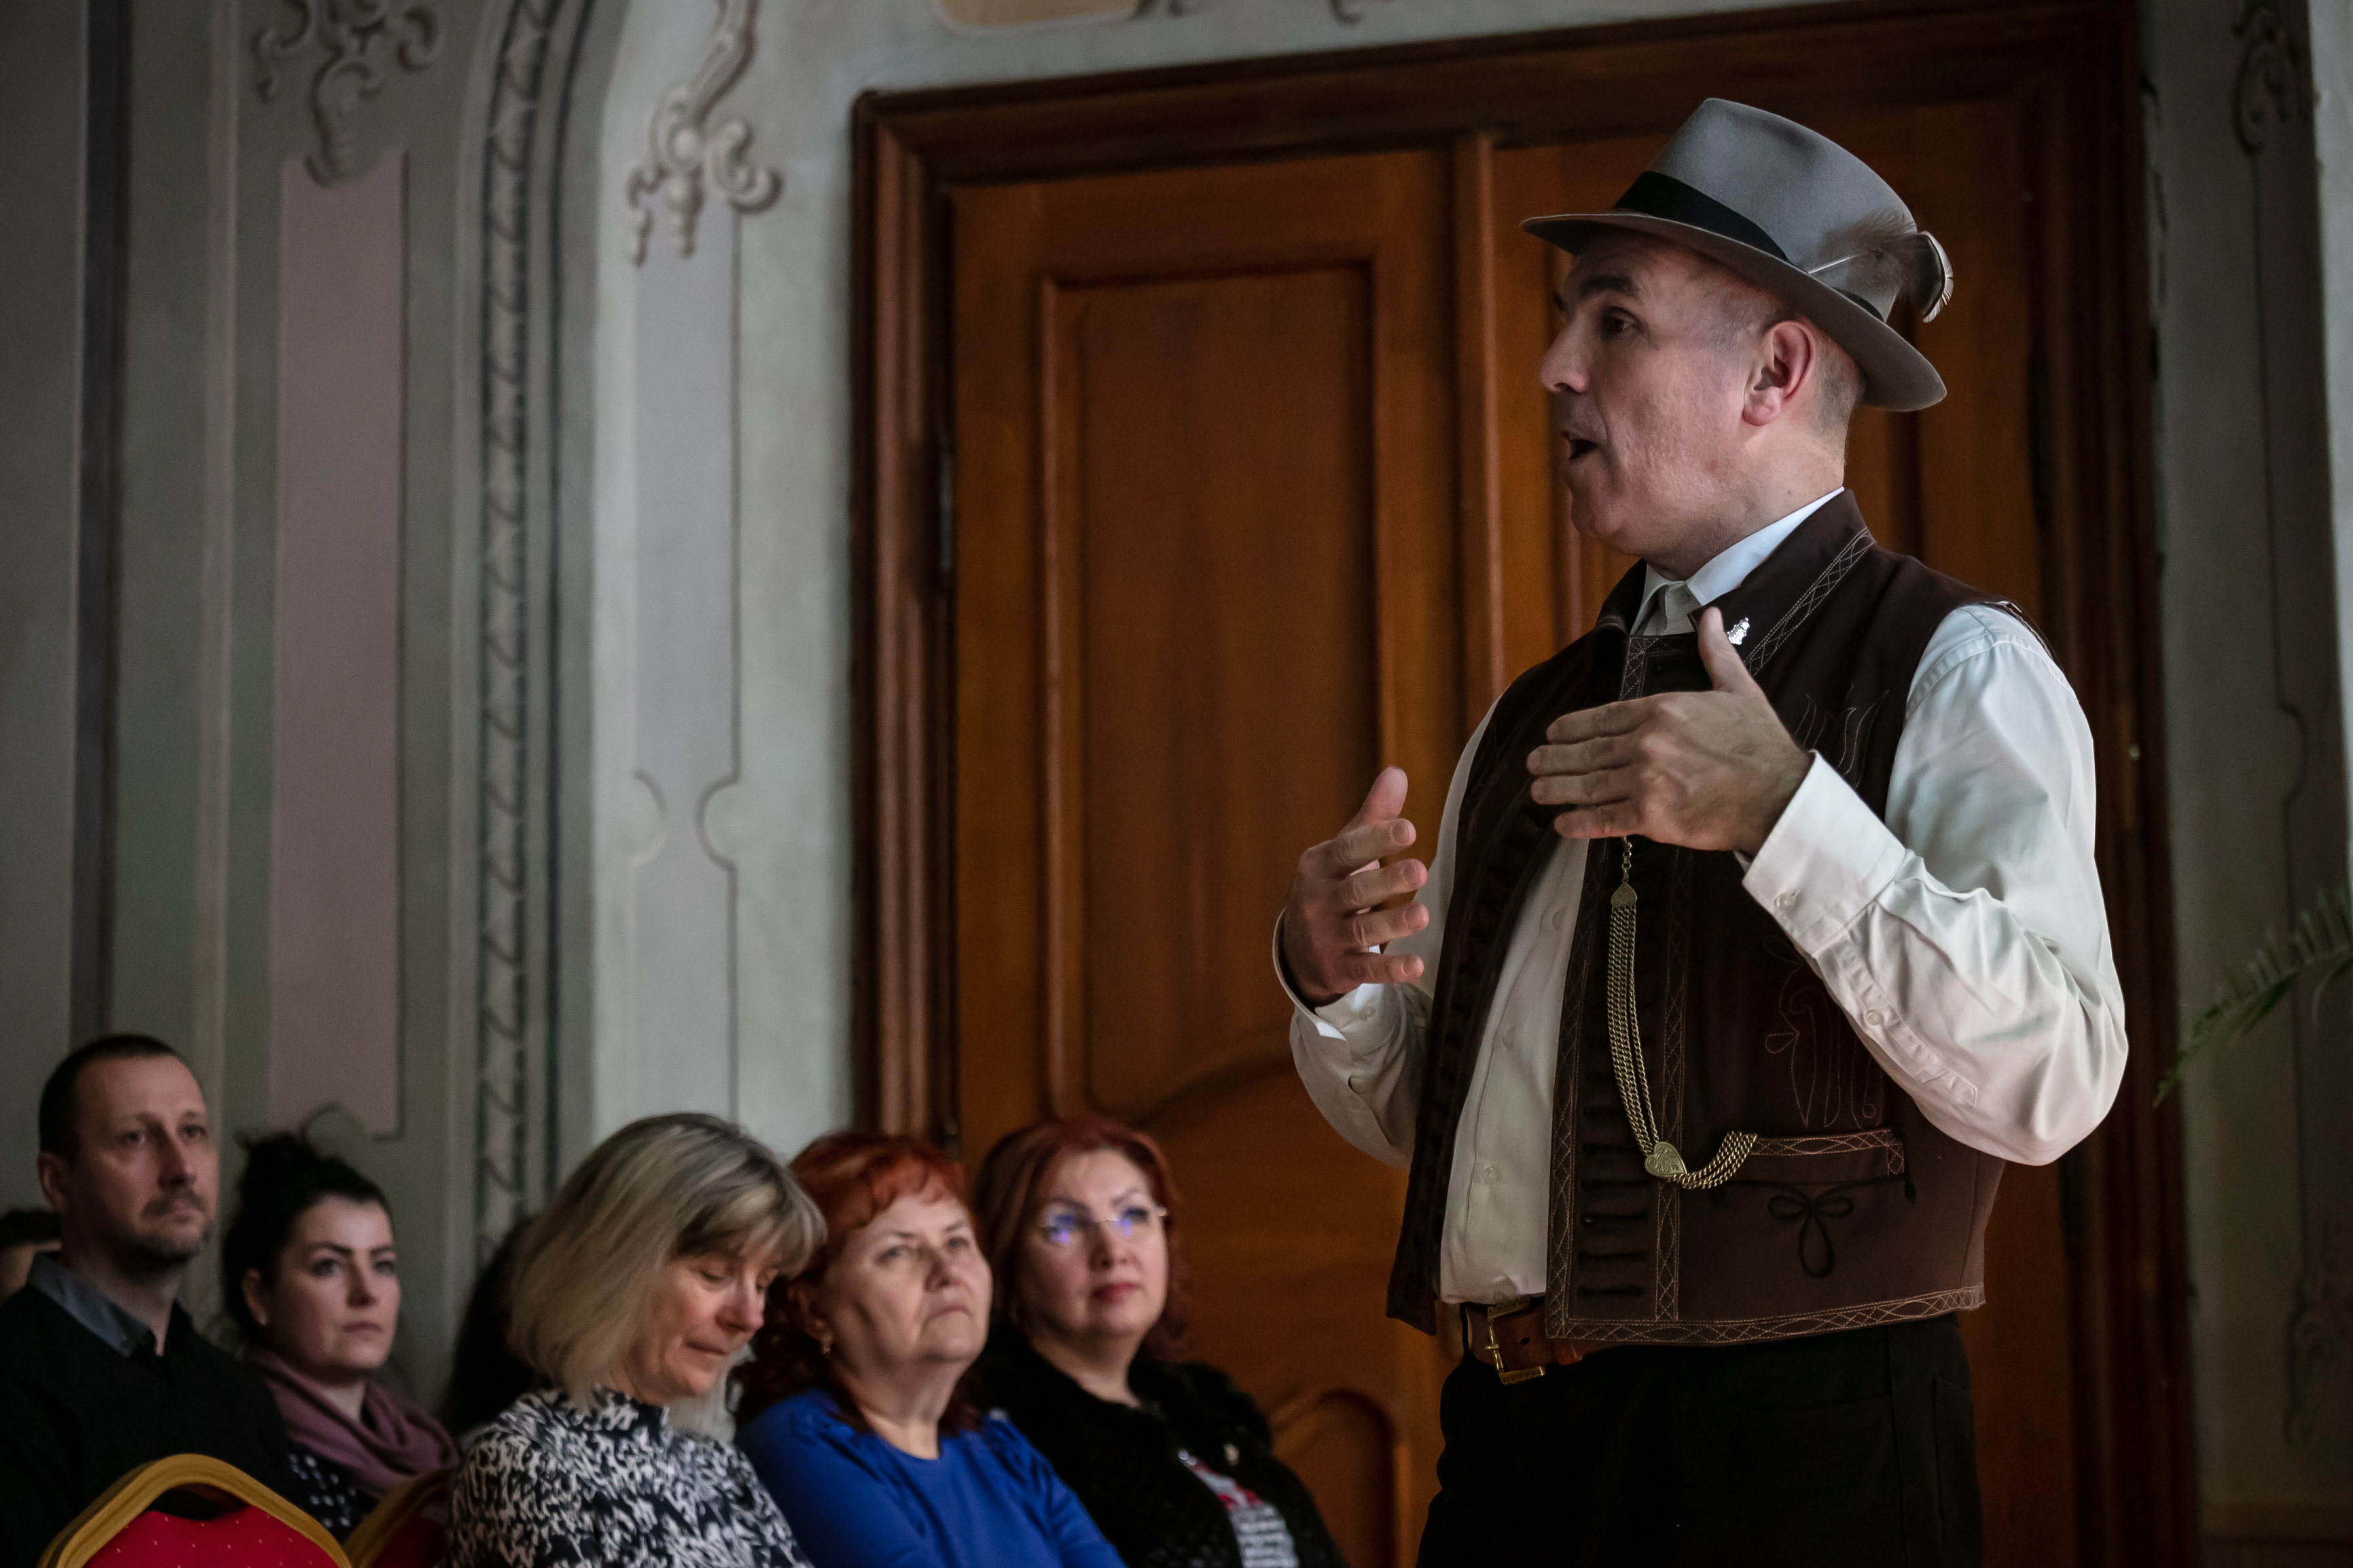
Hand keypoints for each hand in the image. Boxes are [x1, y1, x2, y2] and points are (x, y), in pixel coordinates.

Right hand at [1280, 767, 1429, 1005]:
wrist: (1297, 949)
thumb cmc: (1333, 888)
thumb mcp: (1345, 853)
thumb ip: (1373, 817)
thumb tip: (1397, 772)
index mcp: (1320, 866)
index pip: (1348, 851)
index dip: (1377, 840)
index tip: (1408, 830)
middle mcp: (1319, 901)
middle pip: (1355, 891)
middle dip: (1386, 882)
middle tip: (1419, 871)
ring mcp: (1326, 937)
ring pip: (1361, 931)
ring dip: (1392, 924)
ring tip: (1423, 915)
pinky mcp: (1338, 969)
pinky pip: (1364, 970)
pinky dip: (1388, 970)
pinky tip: (1415, 966)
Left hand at [1528, 607, 1810, 853]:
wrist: (1780, 795)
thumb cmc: (1761, 745)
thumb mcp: (1739, 689)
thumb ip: (1715, 653)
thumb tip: (1711, 614)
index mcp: (1662, 709)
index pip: (1603, 716)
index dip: (1573, 727)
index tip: (1554, 732)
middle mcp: (1646, 742)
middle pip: (1588, 751)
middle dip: (1556, 758)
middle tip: (1533, 762)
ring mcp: (1645, 780)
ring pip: (1589, 785)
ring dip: (1558, 788)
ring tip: (1537, 791)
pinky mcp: (1651, 816)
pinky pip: (1604, 819)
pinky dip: (1580, 823)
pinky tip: (1562, 824)